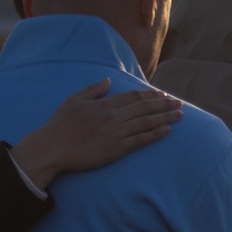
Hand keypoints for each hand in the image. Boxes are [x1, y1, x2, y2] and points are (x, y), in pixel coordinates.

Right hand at [10, 78, 182, 190]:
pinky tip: (167, 131)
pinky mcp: (116, 149)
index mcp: (104, 104)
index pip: (133, 97)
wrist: (52, 148)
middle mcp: (113, 117)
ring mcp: (116, 133)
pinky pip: (140, 141)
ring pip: (146, 123)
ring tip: (179, 115)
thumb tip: (108, 81)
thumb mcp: (74, 100)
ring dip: (165, 118)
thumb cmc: (60, 125)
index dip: (150, 95)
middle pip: (145, 108)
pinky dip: (155, 135)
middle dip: (164, 105)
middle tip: (179, 103)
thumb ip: (93, 90)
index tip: (163, 95)